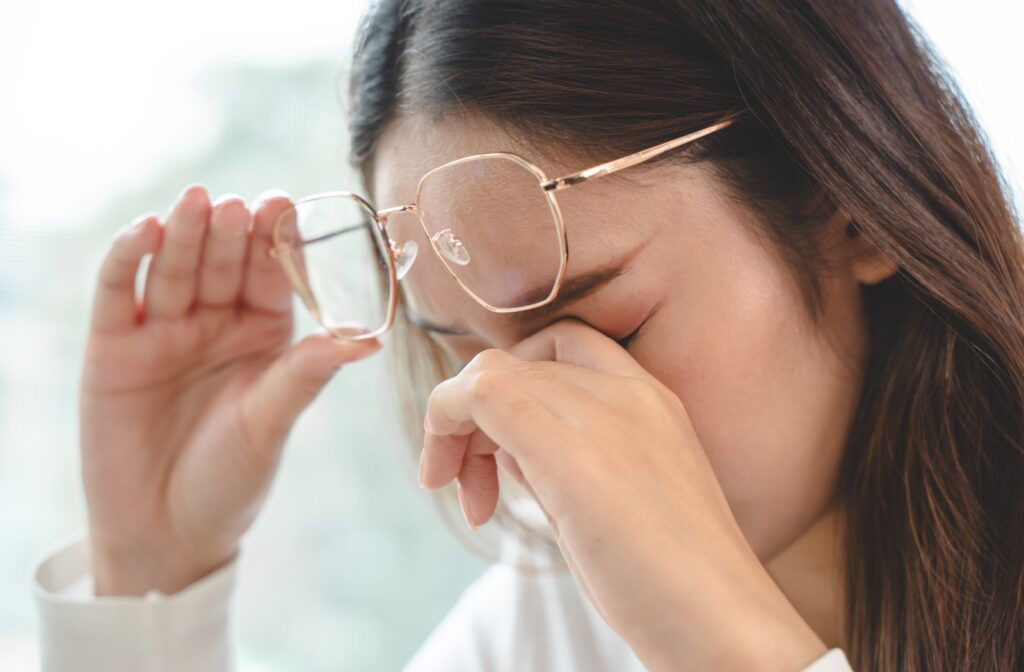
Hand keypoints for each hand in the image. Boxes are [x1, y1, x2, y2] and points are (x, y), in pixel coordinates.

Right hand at [80, 185, 380, 595]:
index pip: (271, 274)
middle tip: (241, 205)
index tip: (287, 205)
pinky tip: (147, 232)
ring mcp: (164, 329)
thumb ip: (307, 374)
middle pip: (223, 262)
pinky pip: (121, 291)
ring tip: (198, 202)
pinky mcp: (114, 345)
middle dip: (231, 232)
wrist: (165, 533)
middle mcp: (216, 322)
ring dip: (185, 234)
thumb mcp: (272, 421)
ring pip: (175, 267)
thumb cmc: (230, 479)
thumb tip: (370, 339)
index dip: (277, 240)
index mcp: (263, 334)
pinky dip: (130, 259)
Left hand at [418, 318, 827, 670]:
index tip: (495, 461)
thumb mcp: (609, 503)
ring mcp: (605, 416)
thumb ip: (561, 461)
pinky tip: (459, 489)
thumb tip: (501, 447)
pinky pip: (486, 393)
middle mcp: (630, 394)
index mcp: (651, 401)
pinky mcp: (573, 452)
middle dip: (474, 416)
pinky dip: (448, 421)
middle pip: (519, 364)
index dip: (513, 390)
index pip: (559, 351)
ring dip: (457, 427)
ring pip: (494, 372)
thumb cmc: (670, 583)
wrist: (724, 627)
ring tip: (470, 503)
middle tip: (463, 489)